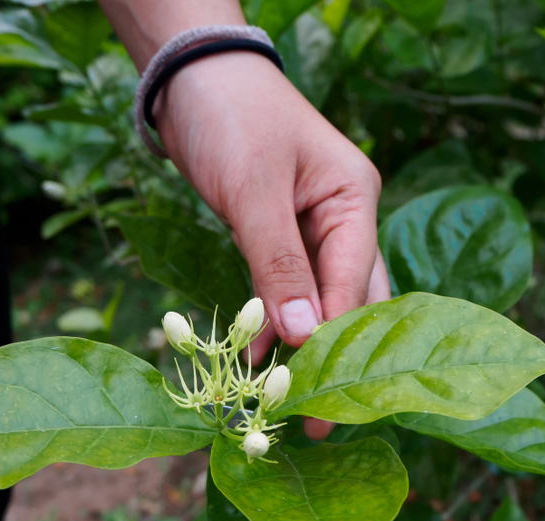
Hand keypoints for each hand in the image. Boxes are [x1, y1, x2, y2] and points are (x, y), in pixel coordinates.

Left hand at [153, 54, 391, 437]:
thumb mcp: (254, 190)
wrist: (190, 78)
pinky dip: (272, 321)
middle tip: (320, 418)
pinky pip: (285, 289)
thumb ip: (278, 263)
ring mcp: (313, 229)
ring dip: (303, 345)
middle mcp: (343, 218)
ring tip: (287, 398)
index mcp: (354, 200)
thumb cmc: (230, 118)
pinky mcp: (280, 236)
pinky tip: (257, 355)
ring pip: (319, 300)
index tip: (323, 398)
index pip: (355, 284)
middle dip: (334, 356)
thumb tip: (306, 336)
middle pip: (351, 299)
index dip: (338, 343)